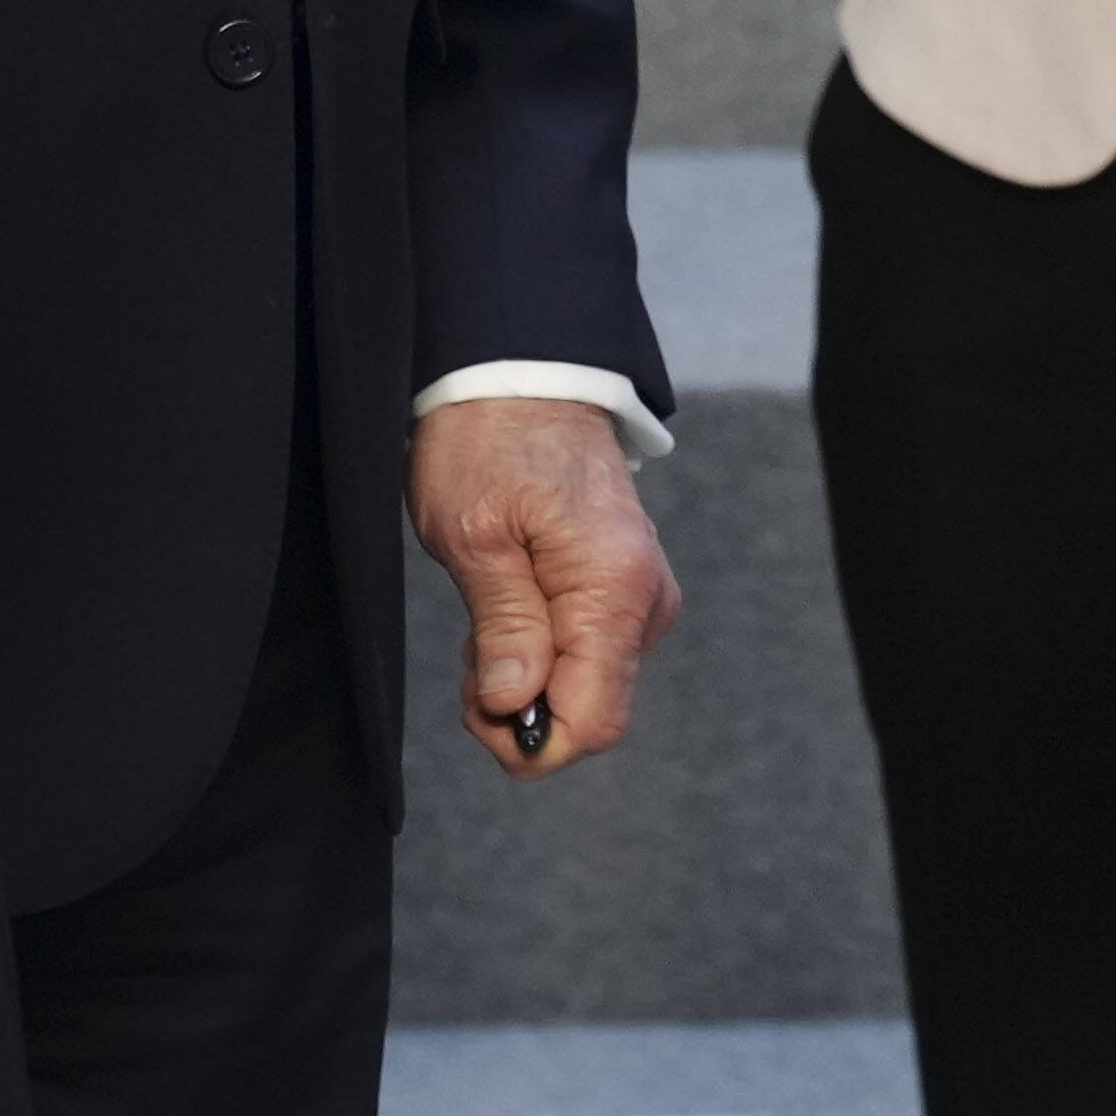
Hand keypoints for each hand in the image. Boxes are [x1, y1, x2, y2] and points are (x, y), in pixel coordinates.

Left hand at [410, 395, 679, 774]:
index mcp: (615, 589)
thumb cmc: (489, 442)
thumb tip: (517, 705)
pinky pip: (590, 655)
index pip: (593, 723)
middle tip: (470, 657)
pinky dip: (542, 653)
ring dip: (527, 678)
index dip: (528, 740)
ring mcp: (642, 596)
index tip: (476, 702)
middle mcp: (645, 600)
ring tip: (485, 614)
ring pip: (588, 688)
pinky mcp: (628, 590)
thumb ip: (504, 628)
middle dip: (522, 710)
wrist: (522, 375)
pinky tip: (510, 605)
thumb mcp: (474, 536)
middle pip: (594, 713)